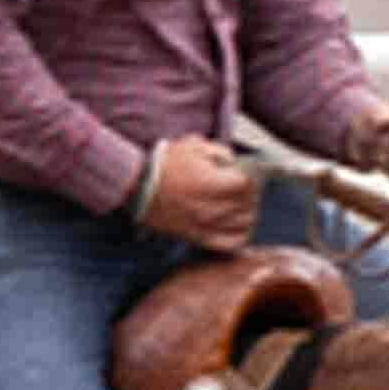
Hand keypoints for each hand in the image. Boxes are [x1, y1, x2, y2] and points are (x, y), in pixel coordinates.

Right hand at [142, 136, 257, 251]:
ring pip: (244, 224)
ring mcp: (207, 225)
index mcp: (214, 184)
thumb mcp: (193, 146)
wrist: (137, 187)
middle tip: (244, 186)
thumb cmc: (164, 164)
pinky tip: (237, 224)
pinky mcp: (199, 237)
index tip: (246, 172)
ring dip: (248, 212)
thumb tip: (235, 162)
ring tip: (242, 204)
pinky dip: (240, 235)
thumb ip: (220, 152)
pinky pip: (231, 243)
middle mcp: (214, 207)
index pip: (248, 184)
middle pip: (248, 204)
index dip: (251, 176)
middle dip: (250, 193)